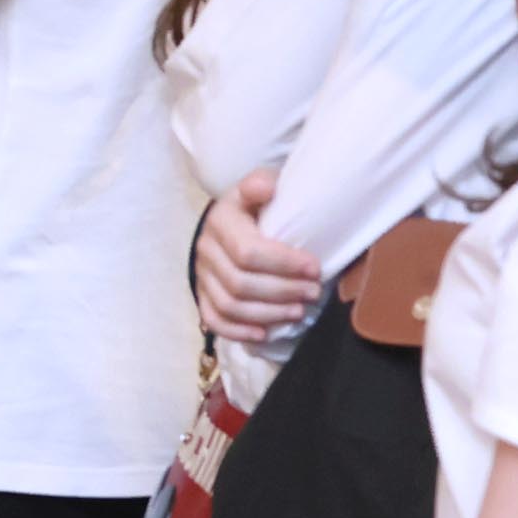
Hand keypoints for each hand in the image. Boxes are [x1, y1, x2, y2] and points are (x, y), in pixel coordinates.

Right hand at [199, 166, 325, 343]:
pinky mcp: (201, 295)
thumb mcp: (256, 188)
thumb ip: (260, 184)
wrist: (227, 222)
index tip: (315, 269)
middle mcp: (206, 250)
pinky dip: (238, 331)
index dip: (284, 264)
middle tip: (313, 293)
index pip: (248, 252)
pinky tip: (264, 334)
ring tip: (299, 312)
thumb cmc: (252, 207)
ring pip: (229, 305)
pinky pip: (213, 320)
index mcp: (220, 221)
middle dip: (282, 292)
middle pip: (240, 283)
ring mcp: (202, 276)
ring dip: (268, 313)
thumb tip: (267, 188)